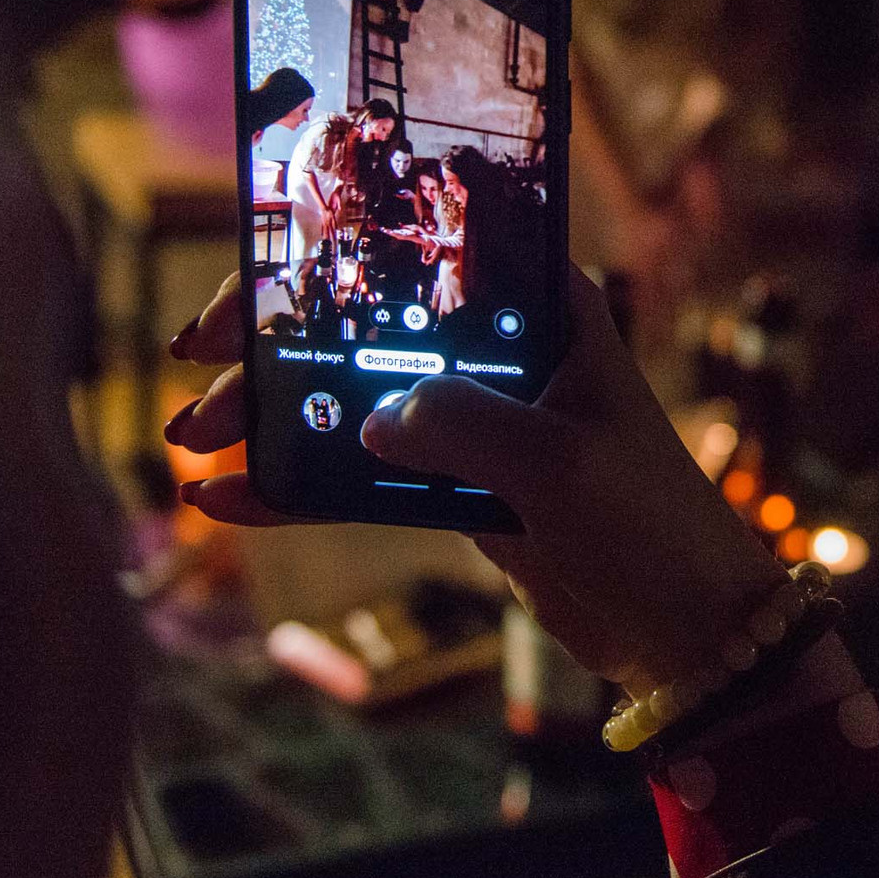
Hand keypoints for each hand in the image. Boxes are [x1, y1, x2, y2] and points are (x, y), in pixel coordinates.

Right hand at [165, 266, 789, 693]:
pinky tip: (229, 497)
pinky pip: (359, 474)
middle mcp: (502, 346)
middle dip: (277, 343)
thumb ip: (463, 424)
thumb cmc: (648, 525)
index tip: (252, 286)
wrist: (686, 629)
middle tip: (199, 376)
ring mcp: (475, 416)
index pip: (424, 248)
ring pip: (350, 395)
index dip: (329, 253)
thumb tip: (371, 416)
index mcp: (544, 307)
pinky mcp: (456, 484)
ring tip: (192, 442)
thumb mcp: (557, 464)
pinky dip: (296, 484)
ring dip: (273, 414)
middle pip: (367, 319)